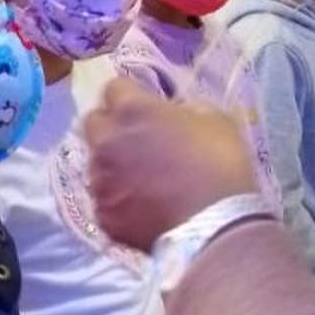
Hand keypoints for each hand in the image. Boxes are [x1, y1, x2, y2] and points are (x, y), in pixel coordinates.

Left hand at [85, 80, 257, 251]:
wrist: (216, 227)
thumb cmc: (221, 166)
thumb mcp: (214, 121)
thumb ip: (183, 111)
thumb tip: (173, 115)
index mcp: (132, 111)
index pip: (114, 88)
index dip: (130, 96)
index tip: (145, 108)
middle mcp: (106, 141)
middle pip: (93, 123)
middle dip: (110, 127)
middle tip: (135, 141)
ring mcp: (100, 180)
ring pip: (96, 163)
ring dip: (113, 165)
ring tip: (140, 181)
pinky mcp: (102, 214)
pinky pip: (104, 199)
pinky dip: (117, 200)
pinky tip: (140, 208)